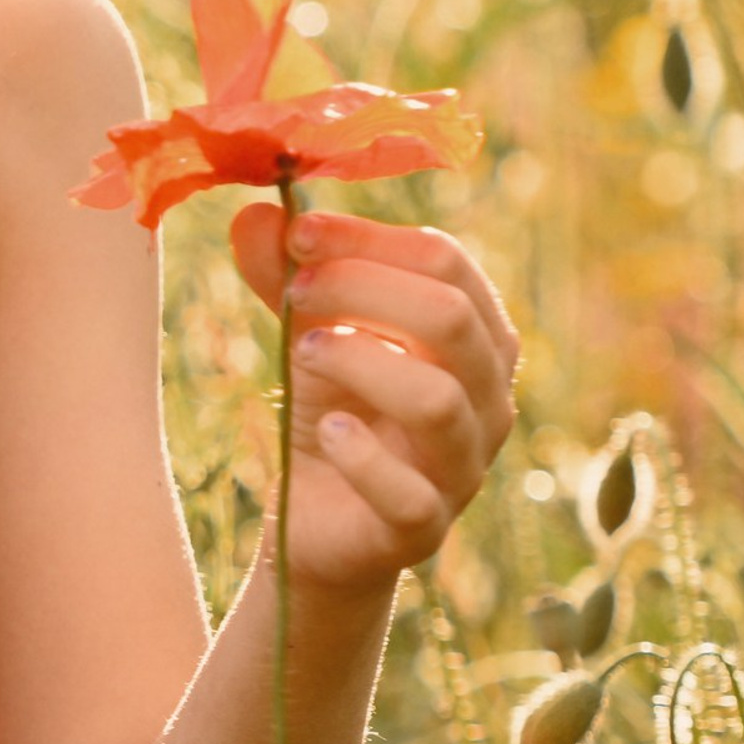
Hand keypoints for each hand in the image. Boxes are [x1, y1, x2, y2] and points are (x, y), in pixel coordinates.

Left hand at [231, 202, 518, 598]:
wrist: (315, 525)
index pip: (446, 262)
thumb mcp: (307, 335)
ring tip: (301, 350)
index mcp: (476, 337)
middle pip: (451, 317)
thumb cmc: (330, 415)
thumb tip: (256, 213)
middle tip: (295, 290)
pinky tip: (322, 431)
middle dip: (362, 287)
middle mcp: (487, 399)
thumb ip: (287, 277)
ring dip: (359, 360)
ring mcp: (463, 470)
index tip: (298, 230)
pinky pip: (408, 493)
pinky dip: (361, 455)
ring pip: (437, 399)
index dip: (369, 238)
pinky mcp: (424, 531)